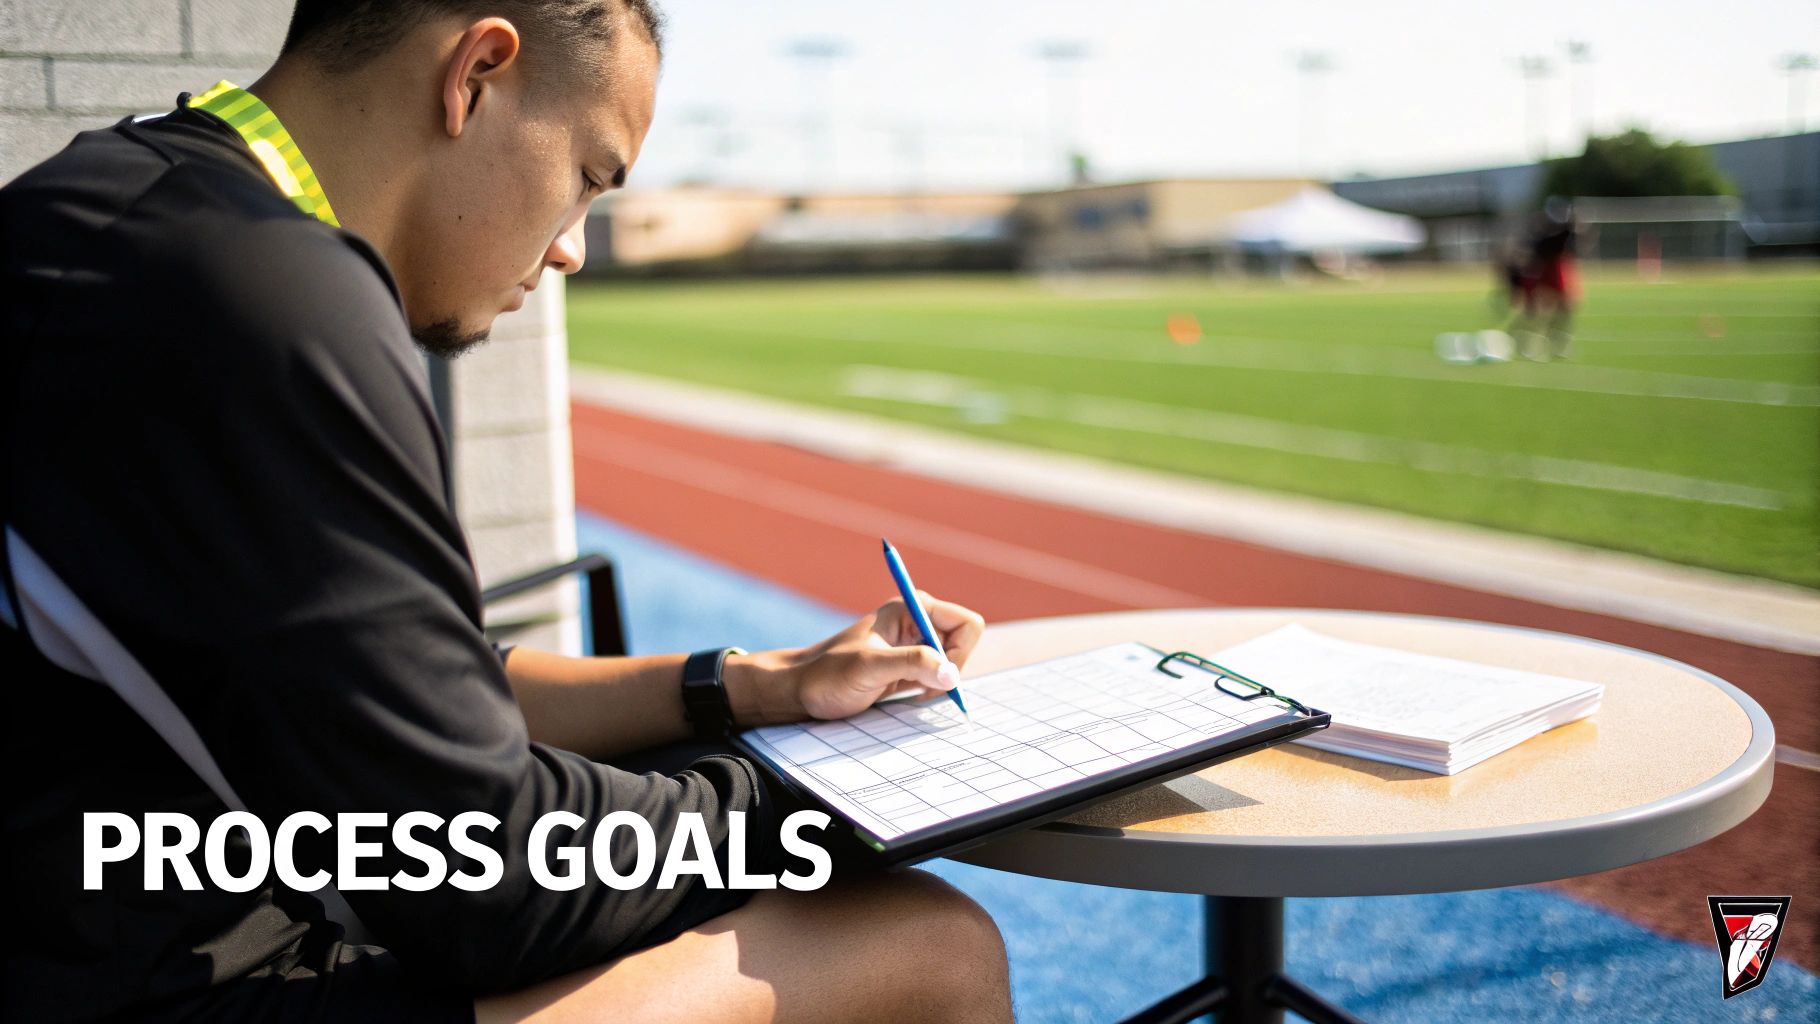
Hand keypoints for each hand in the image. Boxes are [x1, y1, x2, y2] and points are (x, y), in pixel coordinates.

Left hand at [724, 594, 985, 724]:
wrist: (801, 691)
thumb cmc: (828, 675)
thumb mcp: (870, 667)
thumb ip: (913, 664)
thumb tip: (953, 674)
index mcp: (911, 608)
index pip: (966, 624)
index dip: (958, 651)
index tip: (935, 672)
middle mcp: (916, 622)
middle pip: (963, 644)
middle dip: (950, 669)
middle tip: (920, 686)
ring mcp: (913, 644)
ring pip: (953, 662)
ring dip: (940, 682)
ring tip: (907, 690)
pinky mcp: (908, 666)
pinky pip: (939, 675)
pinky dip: (932, 689)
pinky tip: (907, 694)